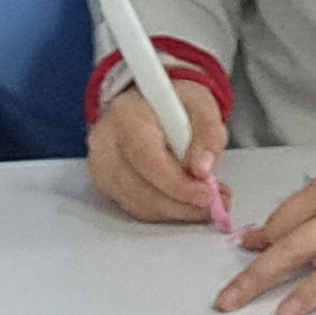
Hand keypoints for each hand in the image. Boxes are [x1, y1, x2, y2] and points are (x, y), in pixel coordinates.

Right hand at [89, 76, 228, 225]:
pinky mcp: (106, 184)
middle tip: (213, 203)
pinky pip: (136, 208)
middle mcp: (106, 142)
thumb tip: (203, 168)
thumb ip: (208, 131)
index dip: (177, 183)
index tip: (206, 194)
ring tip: (204, 203)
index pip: (147, 158)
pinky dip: (165, 211)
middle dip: (182, 203)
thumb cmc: (172, 103)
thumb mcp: (201, 104)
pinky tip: (185, 202)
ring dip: (176, 210)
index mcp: (126, 114)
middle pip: (142, 187)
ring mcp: (102, 166)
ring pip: (140, 203)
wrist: (149, 105)